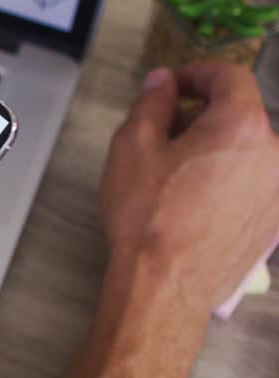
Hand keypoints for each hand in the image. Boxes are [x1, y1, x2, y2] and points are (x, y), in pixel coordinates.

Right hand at [100, 64, 278, 311]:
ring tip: (174, 176)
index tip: (172, 85)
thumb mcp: (132, 147)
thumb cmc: (147, 217)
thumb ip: (152, 102)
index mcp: (242, 124)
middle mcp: (273, 152)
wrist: (166, 284)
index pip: (229, 76)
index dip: (197, 73)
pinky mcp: (273, 220)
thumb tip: (163, 82)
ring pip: (246, 152)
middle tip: (161, 136)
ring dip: (214, 151)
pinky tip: (192, 204)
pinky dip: (226, 182)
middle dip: (202, 117)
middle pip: (239, 115)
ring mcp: (277, 189)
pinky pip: (251, 185)